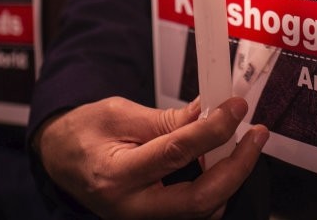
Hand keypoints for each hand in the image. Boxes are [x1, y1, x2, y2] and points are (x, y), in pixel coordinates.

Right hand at [36, 96, 268, 218]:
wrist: (60, 158)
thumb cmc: (84, 133)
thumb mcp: (119, 112)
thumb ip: (166, 119)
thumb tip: (209, 112)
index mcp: (117, 174)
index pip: (177, 152)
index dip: (213, 129)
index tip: (235, 108)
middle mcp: (131, 207)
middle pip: (199, 200)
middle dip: (236, 168)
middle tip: (255, 136)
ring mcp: (143, 219)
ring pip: (202, 210)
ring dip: (230, 177)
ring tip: (241, 142)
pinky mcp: (154, 219)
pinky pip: (194, 210)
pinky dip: (215, 186)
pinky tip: (221, 160)